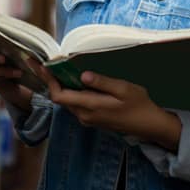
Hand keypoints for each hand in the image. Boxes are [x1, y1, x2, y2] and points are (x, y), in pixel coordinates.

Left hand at [48, 71, 182, 150]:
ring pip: (66, 102)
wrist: (148, 125)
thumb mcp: (123, 89)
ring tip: (52, 69)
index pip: (60, 96)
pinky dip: (68, 92)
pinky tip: (70, 81)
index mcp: (90, 106)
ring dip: (58, 86)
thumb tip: (82, 75)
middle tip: (40, 64)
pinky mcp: (92, 118)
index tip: (41, 66)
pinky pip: (75, 104)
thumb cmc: (138, 104)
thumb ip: (102, 82)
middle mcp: (84, 115)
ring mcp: (88, 119)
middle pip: (59, 99)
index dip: (48, 81)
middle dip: (49, 81)